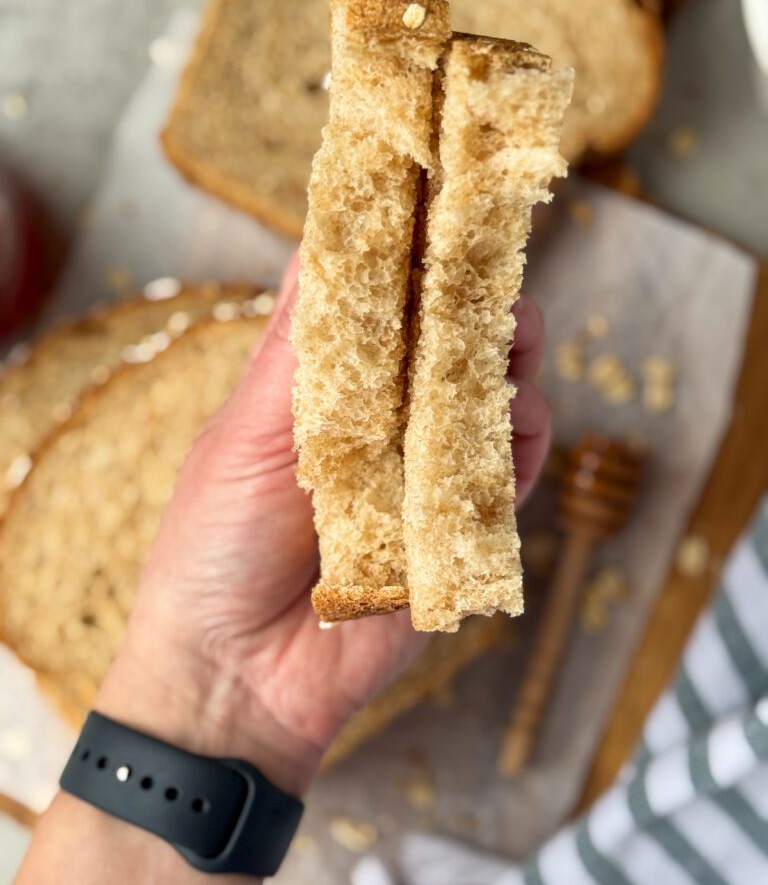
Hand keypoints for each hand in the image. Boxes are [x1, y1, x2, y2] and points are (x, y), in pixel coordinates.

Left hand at [98, 252, 549, 795]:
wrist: (234, 678)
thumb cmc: (214, 548)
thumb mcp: (246, 438)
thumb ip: (300, 353)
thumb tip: (324, 241)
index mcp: (324, 390)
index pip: (381, 307)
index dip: (414, 257)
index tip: (444, 206)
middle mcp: (381, 423)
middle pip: (448, 346)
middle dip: (479, 307)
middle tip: (493, 281)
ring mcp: (423, 475)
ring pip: (491, 401)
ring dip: (509, 368)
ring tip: (510, 348)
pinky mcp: (458, 531)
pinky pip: (508, 474)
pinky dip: (520, 442)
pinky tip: (514, 421)